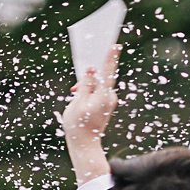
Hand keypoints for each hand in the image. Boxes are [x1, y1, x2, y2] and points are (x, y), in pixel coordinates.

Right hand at [60, 44, 119, 185]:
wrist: (85, 145)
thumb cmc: (78, 125)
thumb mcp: (77, 103)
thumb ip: (85, 84)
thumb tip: (91, 70)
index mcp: (103, 95)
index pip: (107, 72)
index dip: (110, 57)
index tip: (115, 45)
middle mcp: (110, 97)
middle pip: (100, 78)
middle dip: (87, 77)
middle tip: (76, 85)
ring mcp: (109, 101)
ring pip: (97, 85)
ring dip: (85, 87)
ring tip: (75, 96)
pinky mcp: (106, 104)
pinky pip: (97, 92)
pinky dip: (88, 92)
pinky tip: (79, 99)